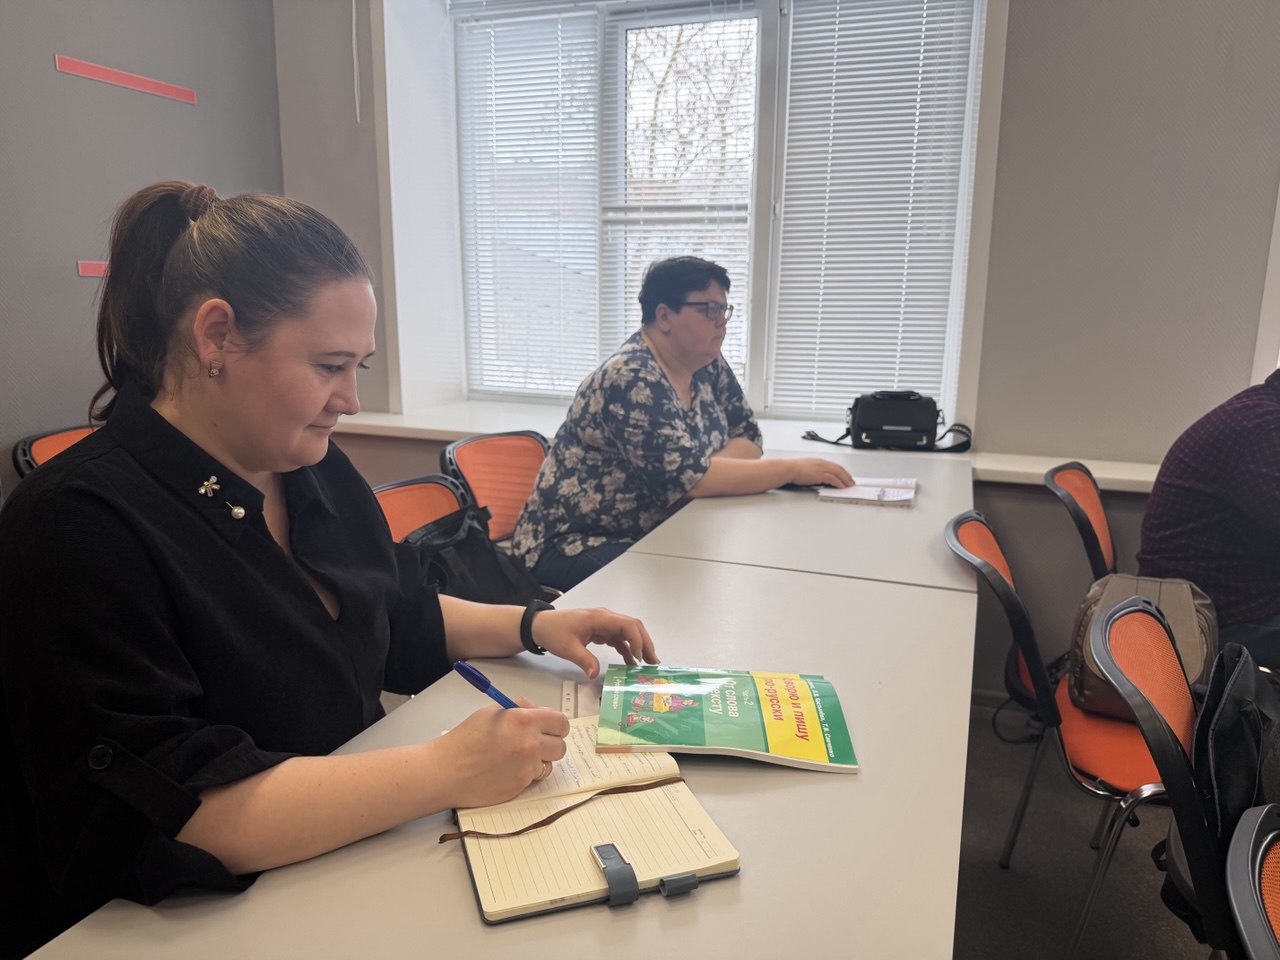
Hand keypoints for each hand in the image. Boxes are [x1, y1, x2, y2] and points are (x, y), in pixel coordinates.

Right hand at [436, 701, 569, 808]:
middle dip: (551, 743)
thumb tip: (539, 711)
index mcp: (524, 721)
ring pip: (549, 764)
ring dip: (539, 761)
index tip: (551, 727)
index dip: (556, 725)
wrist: (446, 771)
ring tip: (517, 757)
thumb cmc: (464, 740)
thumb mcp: (492, 711)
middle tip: (536, 742)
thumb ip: (520, 708)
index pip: (561, 722)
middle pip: (561, 746)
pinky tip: (507, 769)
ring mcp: (527, 768)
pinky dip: (525, 774)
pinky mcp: (521, 787)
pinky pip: (533, 778)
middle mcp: (530, 745)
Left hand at [532, 607, 658, 679]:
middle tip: (653, 661)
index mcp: (599, 618)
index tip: (639, 658)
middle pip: (633, 626)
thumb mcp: (567, 648)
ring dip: (639, 645)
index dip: (637, 640)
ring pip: (628, 631)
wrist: (540, 626)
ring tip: (648, 663)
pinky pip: (619, 638)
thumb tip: (596, 675)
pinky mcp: (601, 630)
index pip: (627, 624)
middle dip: (645, 642)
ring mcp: (604, 623)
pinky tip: (631, 662)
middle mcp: (605, 617)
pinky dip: (627, 648)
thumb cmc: (553, 632)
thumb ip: (584, 660)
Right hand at [786, 458, 853, 488]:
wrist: (788, 468)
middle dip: (846, 475)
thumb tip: (817, 477)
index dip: (842, 471)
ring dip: (845, 479)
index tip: (845, 475)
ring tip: (849, 485)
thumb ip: (813, 471)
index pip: (834, 465)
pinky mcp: (820, 474)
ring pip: (838, 473)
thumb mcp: (806, 468)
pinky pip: (833, 479)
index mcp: (819, 461)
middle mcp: (822, 463)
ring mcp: (821, 468)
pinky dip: (838, 483)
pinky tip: (841, 487)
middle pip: (839, 468)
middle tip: (851, 481)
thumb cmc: (793, 469)